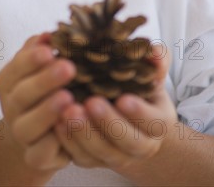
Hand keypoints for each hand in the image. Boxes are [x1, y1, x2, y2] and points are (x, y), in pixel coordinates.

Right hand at [0, 32, 75, 170]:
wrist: (35, 133)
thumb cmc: (42, 89)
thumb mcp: (40, 66)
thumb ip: (42, 48)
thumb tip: (49, 34)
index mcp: (10, 80)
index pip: (16, 68)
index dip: (31, 59)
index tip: (50, 49)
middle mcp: (11, 106)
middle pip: (22, 95)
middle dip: (44, 81)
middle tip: (68, 67)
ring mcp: (21, 133)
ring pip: (27, 126)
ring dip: (47, 112)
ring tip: (69, 98)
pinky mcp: (35, 156)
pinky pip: (40, 153)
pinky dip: (54, 143)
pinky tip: (69, 128)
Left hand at [54, 44, 177, 172]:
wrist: (125, 118)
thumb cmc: (137, 88)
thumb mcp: (150, 73)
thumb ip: (156, 61)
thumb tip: (155, 53)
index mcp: (158, 124)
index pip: (153, 123)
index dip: (139, 113)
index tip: (123, 99)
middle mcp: (140, 146)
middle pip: (128, 142)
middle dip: (108, 123)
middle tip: (91, 103)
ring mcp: (116, 156)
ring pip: (102, 152)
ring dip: (84, 133)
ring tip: (67, 111)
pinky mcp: (93, 160)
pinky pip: (81, 157)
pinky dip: (68, 141)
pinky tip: (56, 122)